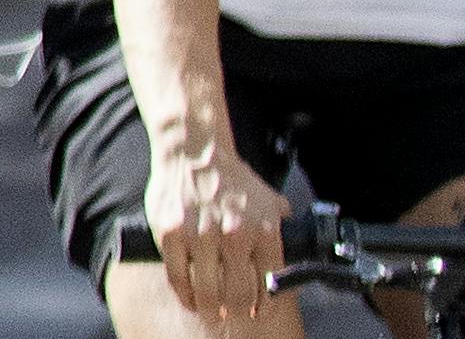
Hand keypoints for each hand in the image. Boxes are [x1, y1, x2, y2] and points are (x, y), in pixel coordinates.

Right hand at [137, 137, 288, 326]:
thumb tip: (293, 256)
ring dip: (211, 308)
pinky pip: (178, 277)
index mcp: (263, 231)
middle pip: (239, 294)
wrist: (195, 151)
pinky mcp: (171, 233)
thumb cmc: (232, 178)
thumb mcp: (270, 202)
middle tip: (234, 312)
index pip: (269, 284)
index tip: (258, 311)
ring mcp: (200, 235)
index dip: (264, 305)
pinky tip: (190, 299)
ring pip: (208, 291)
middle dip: (238, 310)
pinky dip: (185, 294)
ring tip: (212, 310)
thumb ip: (281, 230)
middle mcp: (234, 235)